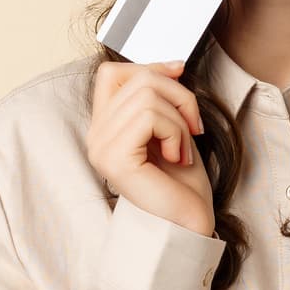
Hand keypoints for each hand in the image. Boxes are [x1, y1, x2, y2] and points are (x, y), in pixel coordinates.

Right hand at [85, 58, 212, 234]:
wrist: (187, 224)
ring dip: (179, 119)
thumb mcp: (172, 128)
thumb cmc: (181, 183)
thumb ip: (162, 98)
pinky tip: (177, 157)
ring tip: (182, 149)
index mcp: (105, 127)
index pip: (111, 73)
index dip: (148, 66)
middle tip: (193, 128)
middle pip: (138, 78)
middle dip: (178, 96)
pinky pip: (150, 117)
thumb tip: (174, 64)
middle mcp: (96, 136)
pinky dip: (175, 133)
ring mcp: (101, 148)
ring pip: (147, 95)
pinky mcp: (115, 159)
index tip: (179, 74)